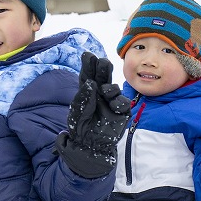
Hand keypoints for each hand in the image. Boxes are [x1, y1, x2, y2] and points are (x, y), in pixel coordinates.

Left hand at [55, 52, 131, 178]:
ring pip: (114, 89)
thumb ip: (83, 97)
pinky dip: (119, 103)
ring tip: (105, 91)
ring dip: (110, 88)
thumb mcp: (77, 112)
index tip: (87, 55)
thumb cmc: (80, 128)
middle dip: (103, 68)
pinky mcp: (121, 113)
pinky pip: (124, 104)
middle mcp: (99, 95)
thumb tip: (90, 82)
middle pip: (102, 78)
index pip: (87, 76)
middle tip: (102, 61)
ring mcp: (111, 103)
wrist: (90, 146)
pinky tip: (114, 105)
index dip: (88, 66)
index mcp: (87, 93)